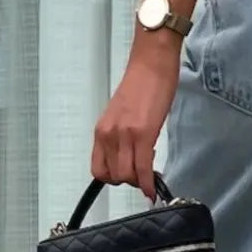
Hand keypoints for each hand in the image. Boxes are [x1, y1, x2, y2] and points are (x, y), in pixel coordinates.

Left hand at [91, 40, 180, 196]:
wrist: (151, 64)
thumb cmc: (141, 84)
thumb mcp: (122, 116)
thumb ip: (121, 137)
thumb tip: (128, 156)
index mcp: (102, 130)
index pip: (99, 169)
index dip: (114, 179)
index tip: (127, 177)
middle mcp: (109, 134)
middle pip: (114, 176)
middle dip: (130, 181)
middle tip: (143, 176)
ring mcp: (124, 135)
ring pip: (127, 176)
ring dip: (140, 182)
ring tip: (150, 175)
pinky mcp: (143, 134)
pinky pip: (143, 169)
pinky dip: (148, 183)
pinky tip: (153, 188)